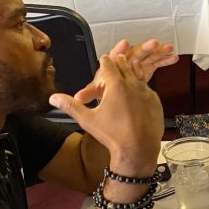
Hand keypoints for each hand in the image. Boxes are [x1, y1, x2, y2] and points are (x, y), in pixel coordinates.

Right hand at [50, 55, 163, 174]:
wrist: (138, 149)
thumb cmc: (112, 135)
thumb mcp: (88, 119)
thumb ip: (70, 106)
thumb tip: (53, 98)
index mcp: (116, 85)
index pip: (109, 64)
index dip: (104, 61)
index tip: (103, 59)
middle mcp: (133, 84)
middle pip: (125, 66)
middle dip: (118, 63)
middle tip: (116, 60)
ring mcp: (146, 92)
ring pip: (139, 74)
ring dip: (132, 70)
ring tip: (129, 67)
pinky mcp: (155, 101)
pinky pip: (148, 88)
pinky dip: (142, 86)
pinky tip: (139, 90)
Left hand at [73, 39, 177, 104]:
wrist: (116, 93)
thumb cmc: (106, 89)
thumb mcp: (98, 90)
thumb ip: (90, 92)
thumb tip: (78, 97)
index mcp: (114, 65)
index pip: (116, 55)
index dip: (120, 49)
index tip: (125, 44)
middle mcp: (126, 61)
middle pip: (135, 52)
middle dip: (145, 47)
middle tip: (153, 43)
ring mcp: (137, 64)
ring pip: (148, 55)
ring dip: (158, 52)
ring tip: (168, 48)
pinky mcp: (146, 68)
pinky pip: (156, 63)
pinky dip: (164, 60)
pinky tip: (173, 57)